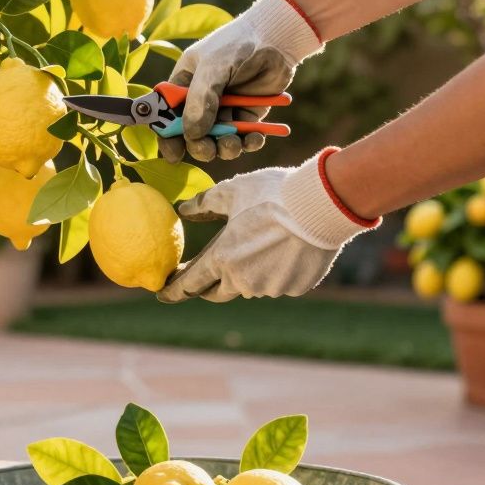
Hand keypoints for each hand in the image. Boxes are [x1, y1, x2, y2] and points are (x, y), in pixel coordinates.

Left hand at [157, 149, 377, 302]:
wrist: (323, 205)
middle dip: (206, 287)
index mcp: (222, 259)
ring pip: (250, 286)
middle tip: (201, 277)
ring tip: (253, 248)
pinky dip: (273, 271)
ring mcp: (271, 288)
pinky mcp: (295, 288)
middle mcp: (243, 281)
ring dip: (244, 274)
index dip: (174, 290)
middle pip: (217, 292)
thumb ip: (204, 205)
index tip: (162, 293)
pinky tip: (282, 250)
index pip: (190, 284)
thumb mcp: (232, 191)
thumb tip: (184, 210)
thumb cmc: (272, 194)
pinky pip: (277, 283)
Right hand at [160, 0, 321, 162]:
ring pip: (217, 140)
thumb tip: (192, 134)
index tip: (174, 153)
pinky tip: (256, 138)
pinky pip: (243, 138)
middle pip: (191, 134)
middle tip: (208, 149)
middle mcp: (200, 100)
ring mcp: (224, 109)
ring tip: (234, 144)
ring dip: (224, 148)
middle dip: (199, 146)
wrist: (277, 38)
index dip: (167, 135)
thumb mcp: (213, 67)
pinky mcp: (247, 115)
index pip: (166, 115)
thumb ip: (200, 100)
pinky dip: (248, 143)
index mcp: (183, 85)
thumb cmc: (238, 45)